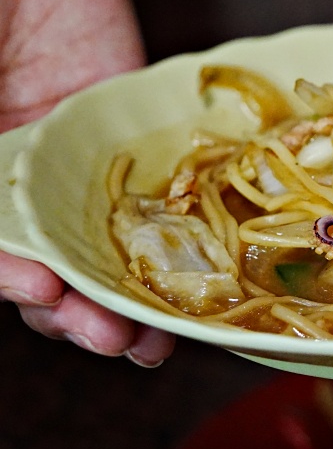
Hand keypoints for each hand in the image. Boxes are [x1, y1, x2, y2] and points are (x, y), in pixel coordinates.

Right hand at [0, 0, 174, 365]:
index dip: (15, 278)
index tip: (44, 295)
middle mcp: (8, 175)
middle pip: (45, 258)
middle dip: (79, 306)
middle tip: (109, 334)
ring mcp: (65, 150)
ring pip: (102, 235)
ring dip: (128, 286)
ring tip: (150, 327)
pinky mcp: (117, 114)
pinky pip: (150, 173)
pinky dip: (169, 222)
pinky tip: (198, 261)